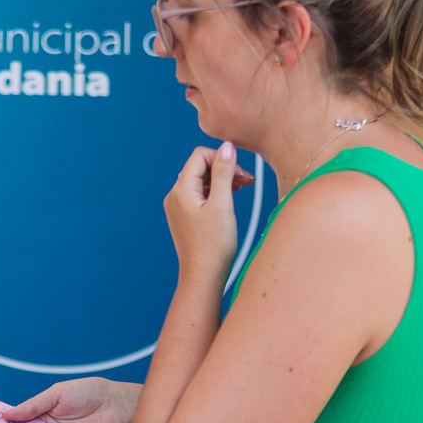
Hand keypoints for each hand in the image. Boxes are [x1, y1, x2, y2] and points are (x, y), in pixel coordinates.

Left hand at [164, 142, 241, 285]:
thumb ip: (223, 173)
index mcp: (181, 190)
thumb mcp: (222, 205)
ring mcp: (178, 206)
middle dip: (224, 169)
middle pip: (201, 166)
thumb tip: (227, 146)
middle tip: (247, 182)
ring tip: (242, 189)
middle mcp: (175, 195)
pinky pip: (200, 194)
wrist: (204, 276)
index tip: (242, 174)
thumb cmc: (214, 245)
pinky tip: (231, 198)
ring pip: (202, 180)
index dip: (223, 159)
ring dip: (222, 180)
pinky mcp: (185, 216)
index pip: (200, 155)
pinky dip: (216, 192)